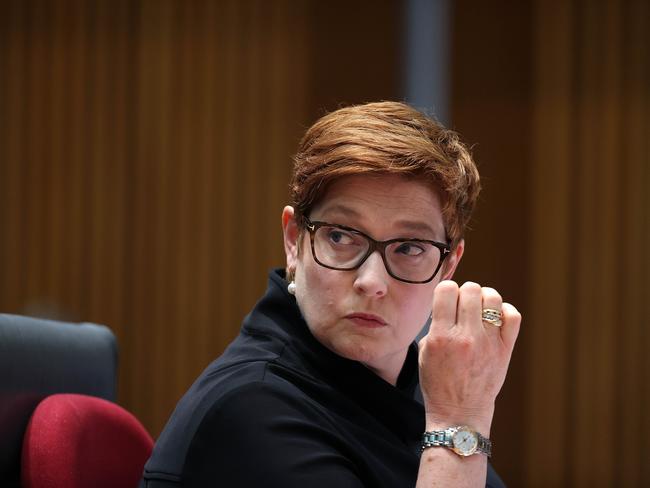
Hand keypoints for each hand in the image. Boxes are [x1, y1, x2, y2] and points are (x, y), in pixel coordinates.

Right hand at [418, 281, 520, 433]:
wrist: (459, 412)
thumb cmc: (438, 382)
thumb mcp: (425, 352)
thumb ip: (435, 324)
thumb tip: (448, 302)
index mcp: (441, 336)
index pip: (446, 290)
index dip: (446, 290)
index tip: (446, 299)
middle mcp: (465, 337)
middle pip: (471, 289)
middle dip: (465, 293)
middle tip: (463, 306)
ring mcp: (488, 343)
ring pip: (493, 298)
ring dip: (484, 299)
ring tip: (480, 309)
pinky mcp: (505, 350)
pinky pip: (513, 316)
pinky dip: (505, 311)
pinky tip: (495, 318)